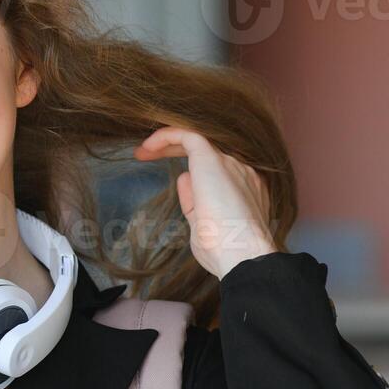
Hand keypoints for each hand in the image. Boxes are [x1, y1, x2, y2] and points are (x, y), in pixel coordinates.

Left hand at [135, 127, 276, 278]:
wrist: (240, 253)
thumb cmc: (224, 250)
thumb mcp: (203, 223)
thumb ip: (195, 200)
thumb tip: (184, 178)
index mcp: (246, 188)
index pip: (217, 169)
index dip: (191, 167)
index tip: (171, 174)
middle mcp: (243, 171)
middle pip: (206, 152)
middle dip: (175, 149)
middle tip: (147, 154)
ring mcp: (231, 164)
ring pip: (198, 140)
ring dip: (167, 143)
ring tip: (142, 151)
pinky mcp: (213, 160)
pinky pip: (189, 135)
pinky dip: (167, 136)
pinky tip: (148, 146)